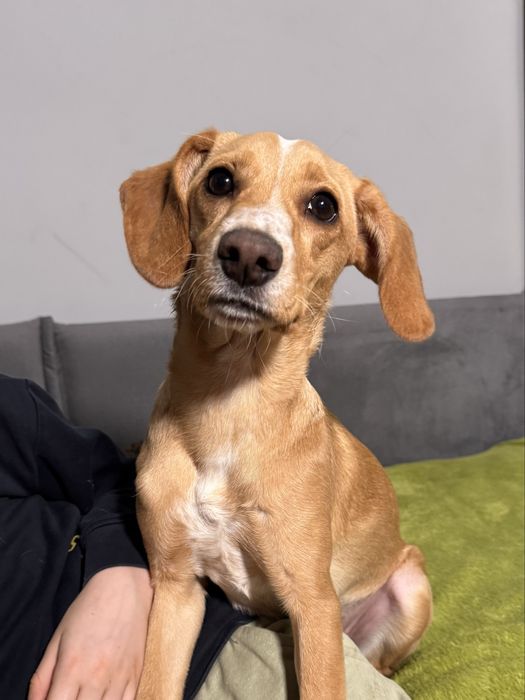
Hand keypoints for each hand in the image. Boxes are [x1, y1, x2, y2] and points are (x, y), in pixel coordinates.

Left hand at [28, 566, 152, 699]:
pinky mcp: (136, 674)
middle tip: (70, 695)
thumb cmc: (88, 609)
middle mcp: (96, 676)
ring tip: (86, 696)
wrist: (124, 586)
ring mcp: (119, 677)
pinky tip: (105, 698)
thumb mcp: (57, 638)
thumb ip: (42, 677)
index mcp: (71, 667)